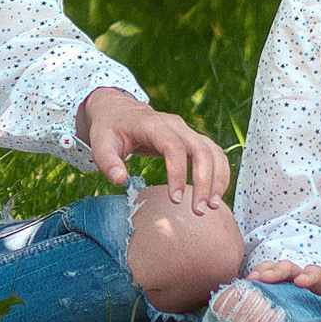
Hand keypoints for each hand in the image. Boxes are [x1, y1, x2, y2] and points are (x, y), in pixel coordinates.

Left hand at [76, 87, 231, 211]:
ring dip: (218, 179)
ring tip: (213, 207)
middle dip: (204, 181)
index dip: (177, 173)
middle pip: (200, 149)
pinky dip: (220, 173)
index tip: (175, 200)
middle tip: (199, 210)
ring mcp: (187, 131)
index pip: (173, 147)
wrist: (120, 111)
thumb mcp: (100, 144)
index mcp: (152, 125)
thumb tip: (121, 181)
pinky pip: (214, 154)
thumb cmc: (109, 130)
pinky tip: (215, 195)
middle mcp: (175, 125)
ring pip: (213, 151)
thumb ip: (107, 163)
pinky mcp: (193, 139)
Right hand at [242, 258, 320, 316]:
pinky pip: (259, 282)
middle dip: (276, 271)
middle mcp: (300, 277)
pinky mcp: (272, 290)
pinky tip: (240, 292)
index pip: (316, 273)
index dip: (309, 275)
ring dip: (259, 274)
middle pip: (288, 268)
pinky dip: (250, 284)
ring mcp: (283, 282)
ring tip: (248, 282)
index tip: (301, 282)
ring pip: (270, 271)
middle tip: (264, 279)